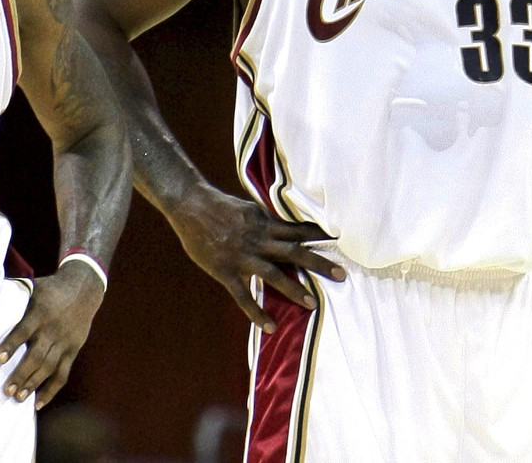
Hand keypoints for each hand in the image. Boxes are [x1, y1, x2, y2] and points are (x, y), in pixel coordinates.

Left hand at [0, 261, 103, 409]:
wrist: (84, 288)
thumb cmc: (50, 289)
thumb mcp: (33, 288)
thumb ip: (14, 297)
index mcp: (40, 312)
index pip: (24, 330)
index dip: (12, 344)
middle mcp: (53, 328)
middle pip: (37, 355)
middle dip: (21, 374)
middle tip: (6, 390)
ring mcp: (65, 341)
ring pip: (49, 367)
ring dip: (33, 384)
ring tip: (17, 397)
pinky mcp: (73, 350)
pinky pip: (63, 374)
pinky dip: (51, 390)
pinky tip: (38, 403)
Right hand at [167, 185, 345, 332]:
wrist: (190, 205)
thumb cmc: (218, 206)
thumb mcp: (247, 209)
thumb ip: (265, 221)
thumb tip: (284, 228)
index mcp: (264, 223)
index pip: (297, 230)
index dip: (318, 235)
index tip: (339, 240)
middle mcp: (258, 239)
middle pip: (294, 252)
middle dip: (318, 263)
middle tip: (341, 274)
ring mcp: (242, 256)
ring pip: (273, 274)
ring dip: (294, 288)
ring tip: (313, 303)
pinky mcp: (226, 270)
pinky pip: (244, 295)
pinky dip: (257, 312)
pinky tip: (270, 326)